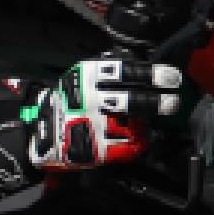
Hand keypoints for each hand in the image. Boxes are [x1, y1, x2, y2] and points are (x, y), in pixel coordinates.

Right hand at [0, 60, 177, 196]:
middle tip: (173, 102)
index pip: (129, 71)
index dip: (154, 74)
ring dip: (147, 125)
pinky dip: (138, 144)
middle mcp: (92, 99)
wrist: (40, 134)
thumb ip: (109, 72)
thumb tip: (142, 65)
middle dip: (158, 101)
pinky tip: (141, 141)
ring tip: (149, 125)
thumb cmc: (67, 102)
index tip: (172, 76)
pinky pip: (127, 147)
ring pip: (133, 124)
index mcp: (89, 76)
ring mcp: (94, 125)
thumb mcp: (82, 77)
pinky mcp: (95, 149)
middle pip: (133, 100)